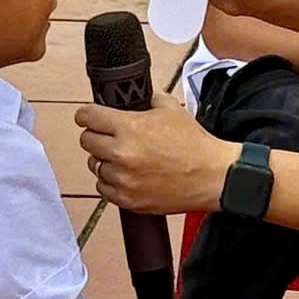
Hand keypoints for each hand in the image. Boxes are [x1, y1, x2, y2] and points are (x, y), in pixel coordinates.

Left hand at [76, 94, 232, 214]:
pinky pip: (103, 188)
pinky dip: (111, 182)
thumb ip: (149, 100)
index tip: (88, 117)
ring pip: (94, 166)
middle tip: (108, 137)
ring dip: (104, 160)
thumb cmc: (195, 145)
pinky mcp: (128, 200)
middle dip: (96, 136)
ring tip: (123, 158)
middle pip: (86, 141)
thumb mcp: (172, 109)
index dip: (86, 114)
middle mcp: (121, 154)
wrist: (212, 176)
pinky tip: (126, 175)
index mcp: (129, 127)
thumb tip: (138, 98)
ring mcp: (123, 179)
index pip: (87, 117)